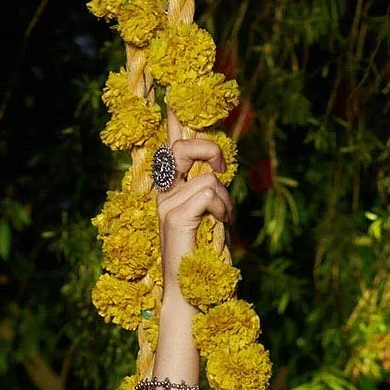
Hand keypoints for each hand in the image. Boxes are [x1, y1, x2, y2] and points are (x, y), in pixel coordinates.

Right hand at [156, 123, 230, 291]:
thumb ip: (209, 194)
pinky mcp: (175, 215)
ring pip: (207, 176)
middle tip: (223, 169)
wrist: (187, 296)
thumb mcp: (207, 220)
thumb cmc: (200, 262)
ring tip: (225, 219)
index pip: (169, 147)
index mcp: (169, 191)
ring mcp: (166, 204)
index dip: (173, 120)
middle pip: (182, 147)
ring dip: (225, 198)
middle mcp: (163, 193)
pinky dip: (223, 209)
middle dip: (209, 149)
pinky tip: (220, 226)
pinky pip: (210, 193)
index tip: (173, 94)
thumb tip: (219, 173)